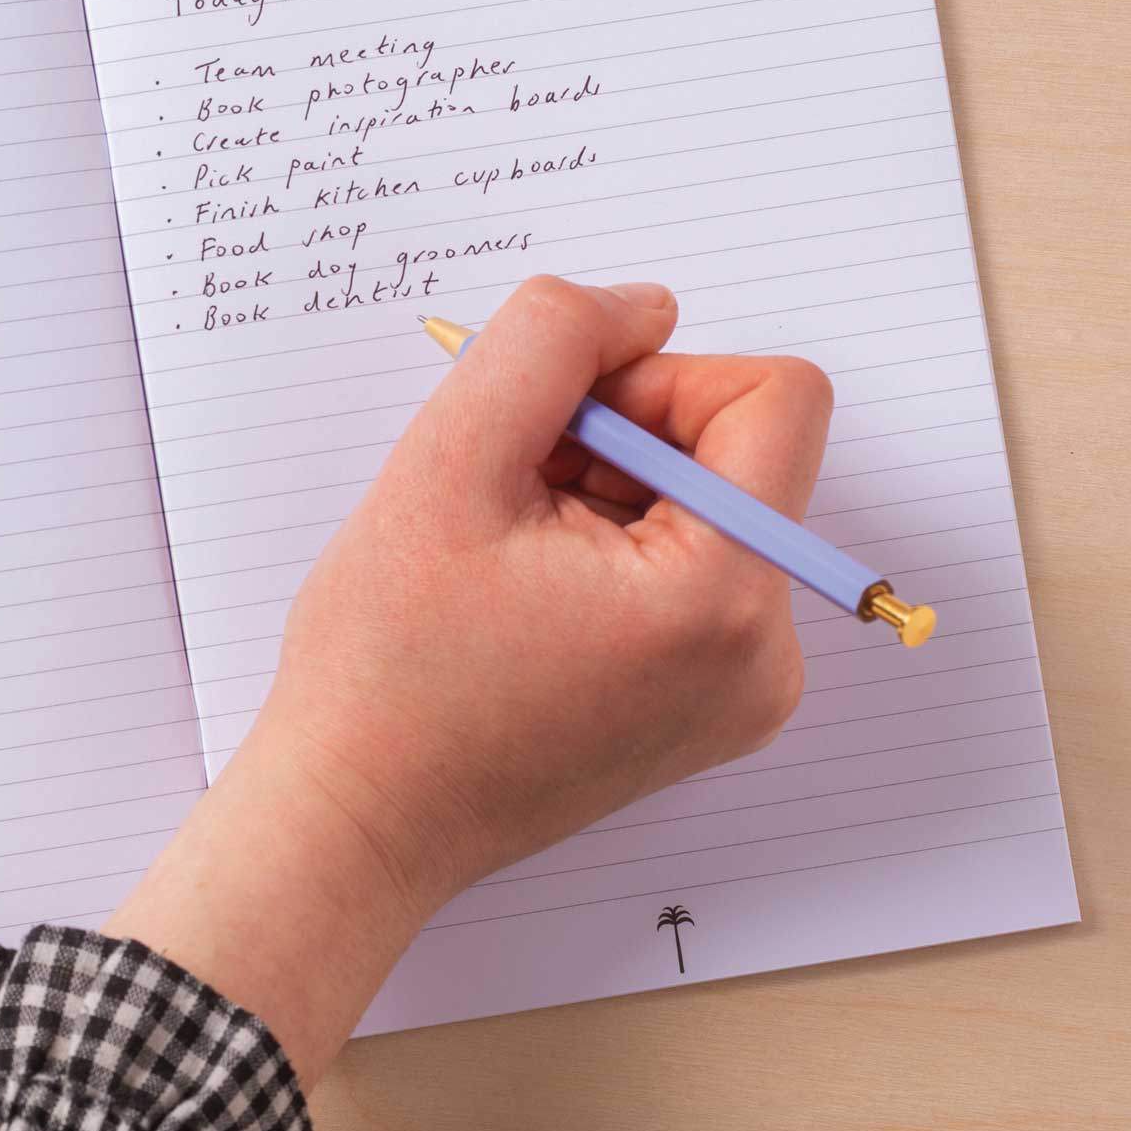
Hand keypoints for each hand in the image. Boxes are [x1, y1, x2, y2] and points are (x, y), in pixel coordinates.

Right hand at [106, 276, 833, 1086]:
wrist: (356, 823)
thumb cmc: (385, 666)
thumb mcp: (444, 465)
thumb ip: (549, 343)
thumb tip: (643, 307)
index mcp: (724, 597)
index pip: (774, 396)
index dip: (657, 379)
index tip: (558, 434)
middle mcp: (768, 655)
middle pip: (739, 454)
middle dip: (618, 447)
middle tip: (506, 507)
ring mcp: (744, 694)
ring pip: (707, 511)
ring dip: (606, 500)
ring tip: (506, 564)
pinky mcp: (708, 711)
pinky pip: (692, 575)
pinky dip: (611, 556)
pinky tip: (526, 600)